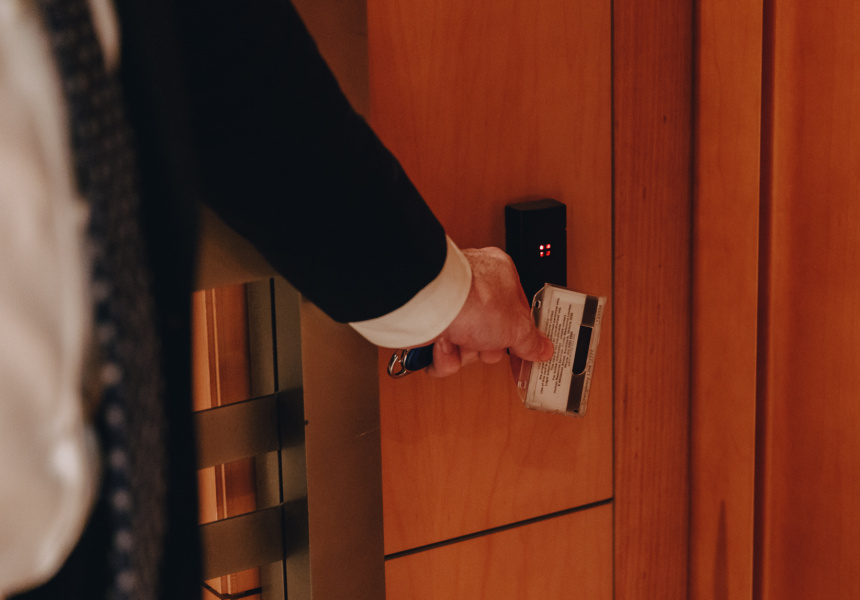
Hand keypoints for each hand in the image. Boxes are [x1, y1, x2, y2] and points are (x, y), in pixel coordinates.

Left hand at [425, 247, 553, 376]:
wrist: (430, 304)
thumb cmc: (473, 300)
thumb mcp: (516, 328)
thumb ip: (531, 341)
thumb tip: (542, 349)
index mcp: (501, 276)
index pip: (516, 311)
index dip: (516, 334)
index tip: (520, 350)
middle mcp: (474, 287)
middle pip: (488, 332)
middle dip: (485, 348)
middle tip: (485, 345)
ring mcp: (450, 304)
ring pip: (463, 344)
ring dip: (462, 354)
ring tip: (459, 343)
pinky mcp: (429, 321)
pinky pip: (441, 349)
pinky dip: (441, 356)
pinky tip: (442, 348)